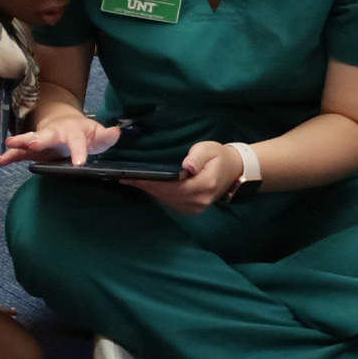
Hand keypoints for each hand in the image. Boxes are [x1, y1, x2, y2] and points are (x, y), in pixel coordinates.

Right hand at [0, 115, 120, 166]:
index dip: (79, 152)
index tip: (79, 164)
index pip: (77, 142)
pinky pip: (20, 153)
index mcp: (73, 132)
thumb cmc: (83, 132)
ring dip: (20, 143)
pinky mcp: (33, 149)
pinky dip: (11, 156)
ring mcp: (42, 140)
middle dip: (38, 139)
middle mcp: (55, 134)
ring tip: (8, 146)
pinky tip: (1, 161)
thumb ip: (106, 136)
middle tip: (31, 143)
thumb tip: (116, 132)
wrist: (65, 122)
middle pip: (46, 136)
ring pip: (29, 141)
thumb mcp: (97, 134)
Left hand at [121, 141, 242, 214]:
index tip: (132, 175)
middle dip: (145, 185)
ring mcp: (195, 208)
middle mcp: (198, 201)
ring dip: (148, 190)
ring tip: (130, 180)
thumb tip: (187, 166)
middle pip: (166, 195)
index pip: (172, 185)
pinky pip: (170, 202)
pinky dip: (157, 194)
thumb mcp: (210, 149)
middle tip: (124, 177)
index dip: (151, 181)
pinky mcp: (191, 209)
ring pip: (166, 200)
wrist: (233, 171)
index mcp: (203, 186)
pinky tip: (146, 186)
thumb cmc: (219, 157)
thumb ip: (198, 157)